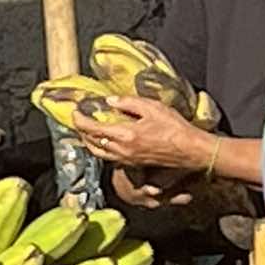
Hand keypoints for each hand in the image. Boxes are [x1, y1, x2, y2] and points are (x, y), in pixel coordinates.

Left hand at [75, 96, 212, 174]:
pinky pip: (109, 157)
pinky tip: (104, 141)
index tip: (75, 113)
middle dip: (81, 132)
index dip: (80, 121)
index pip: (93, 129)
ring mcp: (127, 159)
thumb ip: (128, 103)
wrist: (190, 150)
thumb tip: (110, 101)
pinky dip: (101, 149)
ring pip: (99, 153)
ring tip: (86, 132)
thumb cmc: (174, 128)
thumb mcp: (152, 107)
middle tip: (78, 120)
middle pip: (92, 143)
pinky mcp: (133, 163)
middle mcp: (122, 150)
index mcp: (125, 135)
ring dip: (89, 142)